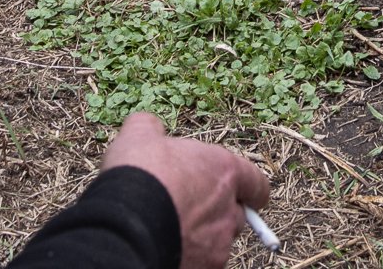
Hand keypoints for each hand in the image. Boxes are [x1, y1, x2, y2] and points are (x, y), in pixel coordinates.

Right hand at [101, 112, 269, 268]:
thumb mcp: (140, 135)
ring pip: (218, 242)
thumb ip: (153, 128)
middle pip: (236, 215)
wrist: (125, 226)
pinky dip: (190, 257)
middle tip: (190, 208)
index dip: (249, 188)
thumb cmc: (139, 175)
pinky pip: (203, 262)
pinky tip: (166, 246)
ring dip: (203, 236)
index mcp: (224, 171)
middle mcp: (228, 210)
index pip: (256, 184)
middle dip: (218, 212)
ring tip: (173, 229)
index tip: (242, 192)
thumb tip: (151, 127)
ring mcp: (217, 245)